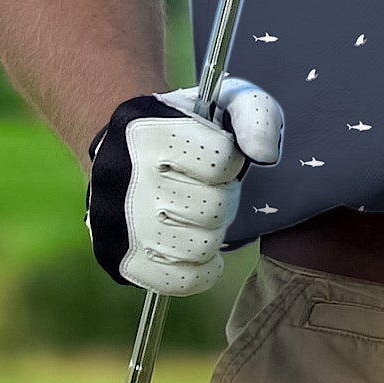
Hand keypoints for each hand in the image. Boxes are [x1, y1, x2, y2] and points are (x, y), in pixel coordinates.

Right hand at [85, 77, 283, 294]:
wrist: (124, 148)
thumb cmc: (188, 124)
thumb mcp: (226, 100)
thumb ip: (257, 115)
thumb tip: (265, 155)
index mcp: (150, 133)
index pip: (221, 161)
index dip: (231, 159)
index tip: (218, 155)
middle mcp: (125, 180)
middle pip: (214, 209)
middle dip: (224, 197)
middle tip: (209, 187)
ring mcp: (118, 226)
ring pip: (200, 248)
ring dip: (212, 232)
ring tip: (199, 213)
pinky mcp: (119, 261)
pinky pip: (181, 281)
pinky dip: (200, 269)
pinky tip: (196, 244)